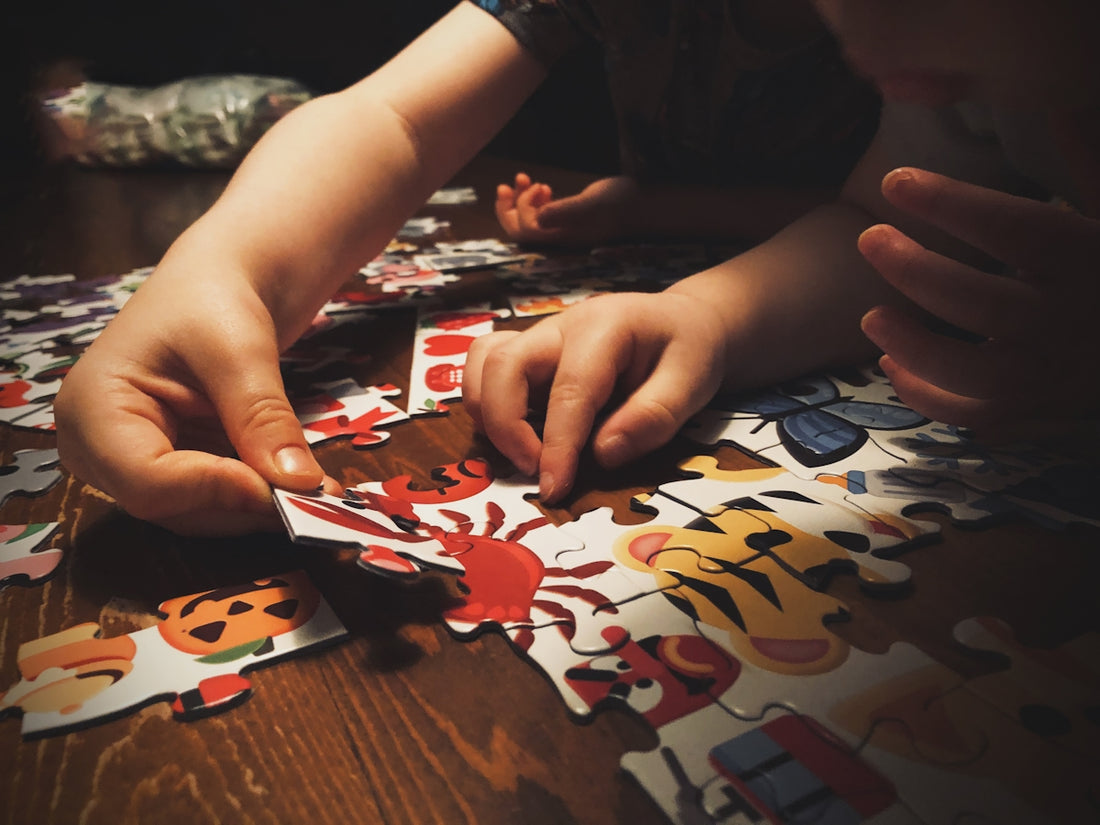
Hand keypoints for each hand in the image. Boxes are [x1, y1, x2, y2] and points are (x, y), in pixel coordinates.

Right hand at [54, 261, 336, 535]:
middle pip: (172, 507)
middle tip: (317, 498)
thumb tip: (299, 484)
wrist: (218, 284)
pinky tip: (306, 488)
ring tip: (320, 493)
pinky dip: (261, 498)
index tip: (284, 487)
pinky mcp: (173, 472)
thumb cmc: (212, 298)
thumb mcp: (240, 350)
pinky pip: (216, 502)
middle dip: (245, 506)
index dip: (215, 491)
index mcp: (91, 410)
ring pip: (199, 514)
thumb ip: (263, 417)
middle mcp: (100, 450)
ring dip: (260, 509)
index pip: (146, 480)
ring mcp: (134, 465)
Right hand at [463, 291, 728, 501]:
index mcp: (605, 327)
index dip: (557, 444)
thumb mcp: (692, 382)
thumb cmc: (689, 351)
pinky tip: (515, 433)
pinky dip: (486, 402)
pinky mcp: (529, 353)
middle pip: (504, 365)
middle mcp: (561, 326)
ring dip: (488, 414)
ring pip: (483, 362)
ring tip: (521, 454)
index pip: (570, 389)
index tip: (554, 488)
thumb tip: (602, 454)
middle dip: (507, 427)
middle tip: (536, 472)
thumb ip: (653, 417)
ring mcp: (539, 337)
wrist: (683, 322)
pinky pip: (484, 367)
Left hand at [495, 173, 639, 245]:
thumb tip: (536, 219)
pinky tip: (538, 184)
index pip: (528, 230)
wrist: (643, 204)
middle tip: (504, 186)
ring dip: (519, 200)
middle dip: (507, 209)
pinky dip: (532, 198)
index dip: (524, 208)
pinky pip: (539, 213)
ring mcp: (562, 227)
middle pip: (520, 232)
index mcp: (562, 237)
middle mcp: (558, 236)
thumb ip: (565, 212)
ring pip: (528, 220)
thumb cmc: (621, 202)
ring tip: (522, 178)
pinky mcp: (567, 217)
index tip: (540, 187)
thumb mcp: (592, 204)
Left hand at [858, 166, 1099, 434]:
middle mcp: (1069, 322)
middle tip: (869, 238)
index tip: (896, 181)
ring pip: (968, 370)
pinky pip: (973, 414)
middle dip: (915, 269)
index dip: (950, 202)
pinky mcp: (1036, 413)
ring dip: (911, 345)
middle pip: (979, 301)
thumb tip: (1056, 105)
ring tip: (870, 316)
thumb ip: (1088, 163)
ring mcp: (1050, 376)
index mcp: (1090, 260)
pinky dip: (927, 394)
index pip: (1015, 228)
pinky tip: (892, 364)